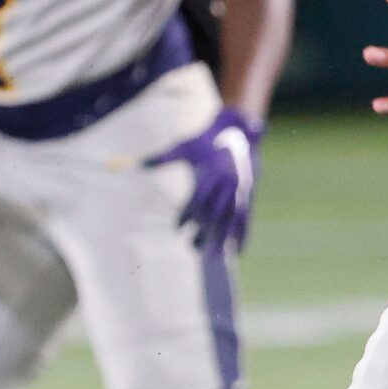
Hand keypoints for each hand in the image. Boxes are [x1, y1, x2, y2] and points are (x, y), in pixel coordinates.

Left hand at [144, 107, 261, 252]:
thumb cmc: (207, 140)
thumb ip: (162, 158)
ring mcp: (241, 190)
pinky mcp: (249, 195)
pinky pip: (247, 218)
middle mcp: (229, 183)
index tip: (178, 228)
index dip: (187, 215)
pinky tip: (238, 251)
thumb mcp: (185, 147)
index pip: (198, 199)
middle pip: (215, 213)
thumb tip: (138, 165)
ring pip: (231, 219)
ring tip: (213, 256)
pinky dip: (243, 234)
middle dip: (205, 232)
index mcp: (212, 173)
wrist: (238, 131)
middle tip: (193, 248)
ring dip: (223, 238)